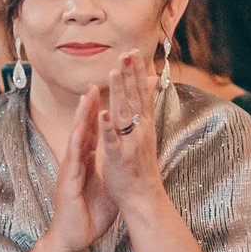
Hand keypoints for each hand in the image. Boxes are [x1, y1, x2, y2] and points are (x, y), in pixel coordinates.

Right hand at [43, 89, 120, 251]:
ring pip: (77, 135)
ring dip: (82, 115)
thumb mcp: (108, 185)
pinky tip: (81, 127)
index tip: (112, 92)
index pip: (96, 130)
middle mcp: (78, 159)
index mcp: (88, 159)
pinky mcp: (68, 179)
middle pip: (85, 126)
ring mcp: (71, 167)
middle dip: (91, 103)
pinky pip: (74, 157)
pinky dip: (78, 140)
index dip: (103, 110)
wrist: (74, 236)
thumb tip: (128, 158)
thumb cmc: (90, 213)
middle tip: (99, 80)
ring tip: (88, 94)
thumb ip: (114, 168)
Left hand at [95, 50, 166, 216]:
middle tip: (127, 52)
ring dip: (120, 92)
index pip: (142, 93)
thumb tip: (149, 90)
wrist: (144, 199)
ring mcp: (130, 143)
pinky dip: (107, 127)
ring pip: (124, 113)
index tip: (134, 52)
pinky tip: (101, 113)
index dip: (138, 72)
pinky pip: (112, 140)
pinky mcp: (119, 158)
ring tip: (114, 72)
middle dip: (130, 74)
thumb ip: (144, 112)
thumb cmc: (141, 170)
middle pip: (135, 97)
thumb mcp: (145, 136)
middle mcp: (141, 131)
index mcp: (144, 126)